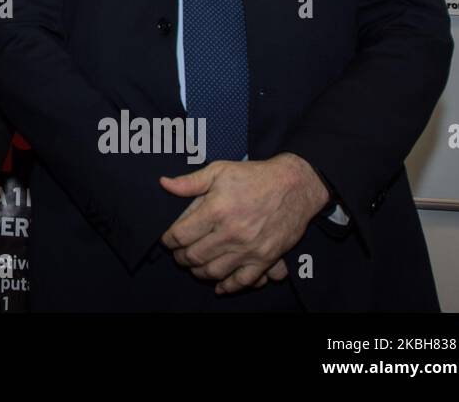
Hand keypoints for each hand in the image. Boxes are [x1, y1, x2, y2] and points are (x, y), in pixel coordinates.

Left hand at [159, 153, 328, 294]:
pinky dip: (228, 287)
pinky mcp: (265, 258)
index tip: (167, 240)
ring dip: (199, 272)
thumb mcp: (219, 170)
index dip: (169, 240)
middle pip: (194, 256)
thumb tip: (164, 183)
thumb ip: (190, 182)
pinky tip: (219, 286)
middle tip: (179, 254)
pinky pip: (243, 281)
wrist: (294, 186)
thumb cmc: (254, 176)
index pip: (181, 235)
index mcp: (216, 210)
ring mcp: (249, 249)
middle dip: (181, 257)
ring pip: (213, 271)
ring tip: (194, 265)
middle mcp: (231, 233)